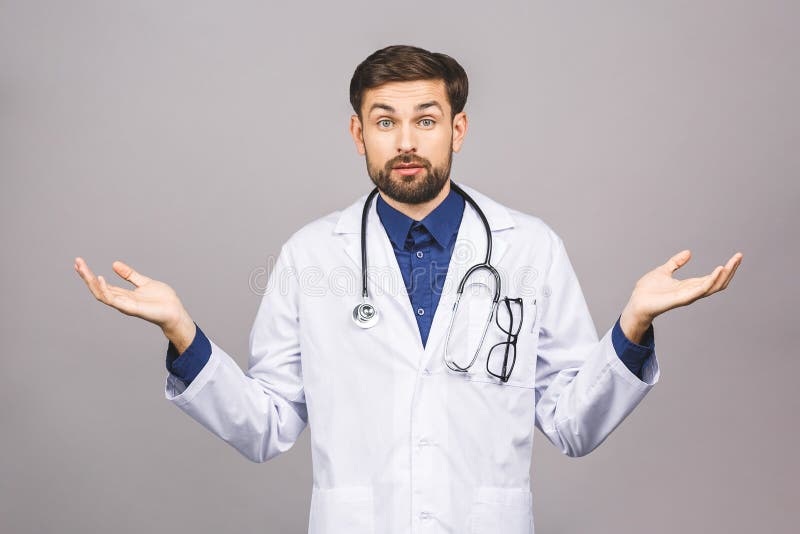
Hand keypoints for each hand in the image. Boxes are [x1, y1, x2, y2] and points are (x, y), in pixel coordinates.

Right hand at [74, 257, 190, 332]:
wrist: (175, 311)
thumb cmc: (163, 300)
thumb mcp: (144, 282)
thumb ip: (130, 275)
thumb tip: (114, 264)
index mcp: (123, 294)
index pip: (102, 284)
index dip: (90, 275)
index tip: (80, 263)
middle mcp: (121, 300)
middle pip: (98, 288)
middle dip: (86, 276)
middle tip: (77, 262)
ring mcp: (124, 305)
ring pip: (101, 294)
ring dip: (90, 281)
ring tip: (82, 268)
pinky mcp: (131, 308)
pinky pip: (113, 299)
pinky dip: (105, 289)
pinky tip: (99, 278)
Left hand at [621, 250, 742, 338]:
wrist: (636, 302)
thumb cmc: (647, 290)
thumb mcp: (664, 270)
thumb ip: (676, 262)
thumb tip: (689, 252)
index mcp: (690, 285)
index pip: (713, 277)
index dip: (726, 268)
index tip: (737, 256)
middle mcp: (692, 292)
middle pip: (718, 282)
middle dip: (731, 270)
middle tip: (739, 256)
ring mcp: (689, 296)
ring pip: (713, 286)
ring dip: (724, 274)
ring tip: (732, 263)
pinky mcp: (682, 299)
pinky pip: (701, 290)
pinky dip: (711, 280)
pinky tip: (719, 270)